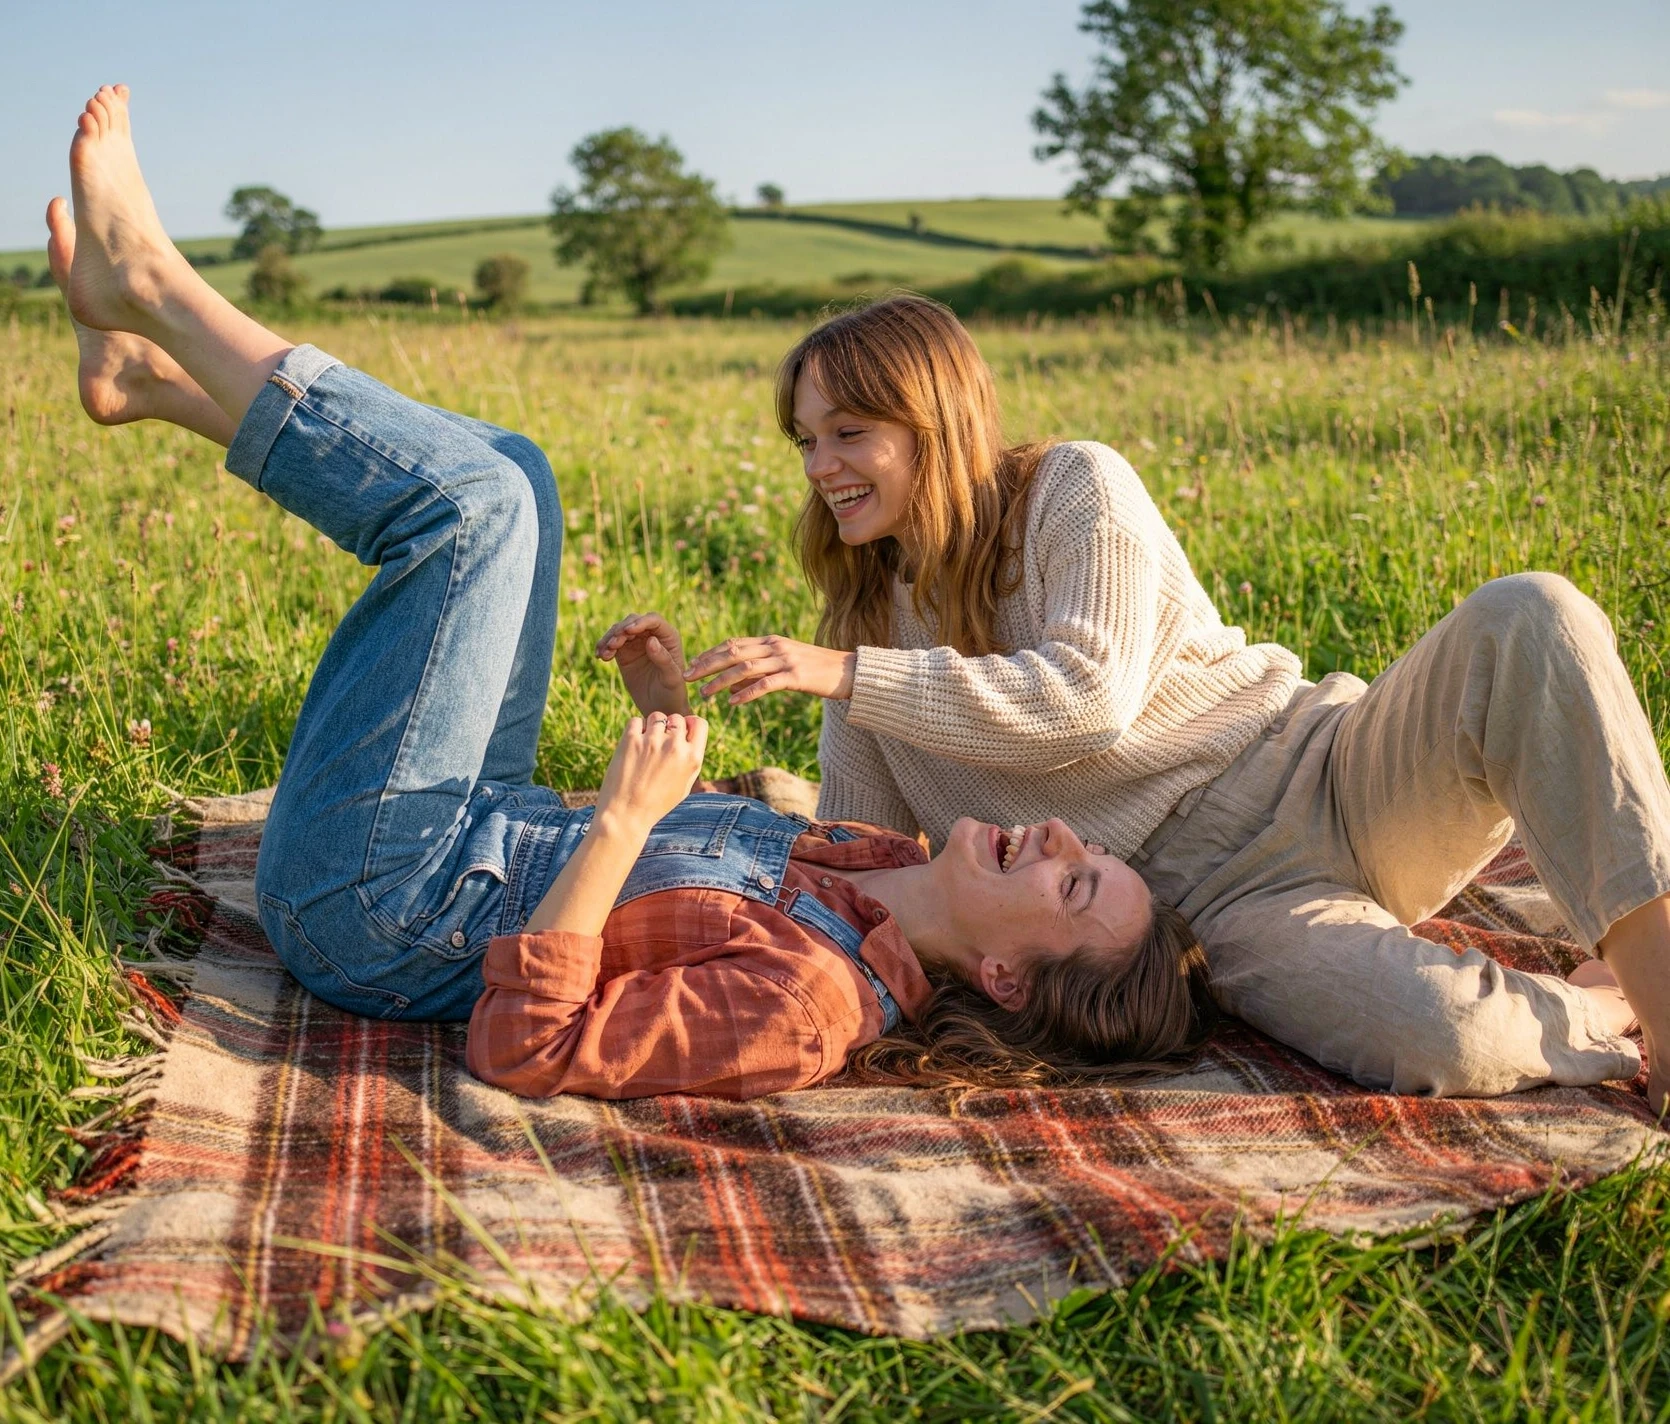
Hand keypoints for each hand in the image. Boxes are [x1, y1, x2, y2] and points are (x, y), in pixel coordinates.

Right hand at [595, 612, 691, 715]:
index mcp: (669, 637)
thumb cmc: (672, 692)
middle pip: (633, 622)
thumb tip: (651, 640)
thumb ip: (663, 659)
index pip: (653, 620)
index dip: (640, 622)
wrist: (660, 707)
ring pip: (619, 630)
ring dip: (609, 638)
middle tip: (613, 645)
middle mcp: (653, 635)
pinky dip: (603, 646)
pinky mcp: (624, 652)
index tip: (627, 631)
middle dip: (621, 630)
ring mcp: (637, 642)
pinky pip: (611, 643)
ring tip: (604, 654)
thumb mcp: (671, 678)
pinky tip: (599, 656)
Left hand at [595, 713, 707, 832]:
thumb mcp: (684, 785)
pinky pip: (636, 721)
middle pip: (677, 718)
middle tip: (658, 745)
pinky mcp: (631, 740)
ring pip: (657, 717)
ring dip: (652, 726)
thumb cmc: (656, 804)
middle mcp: (675, 747)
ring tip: (645, 745)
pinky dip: (634, 729)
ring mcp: (653, 741)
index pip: (700, 723)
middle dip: (669, 727)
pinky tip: (633, 745)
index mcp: (693, 759)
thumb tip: (689, 735)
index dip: (690, 725)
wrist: (626, 815)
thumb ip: (690, 759)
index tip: (681, 733)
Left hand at [684, 634, 856, 705]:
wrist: (850, 671)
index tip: (690, 665)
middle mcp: (775, 646)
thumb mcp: (786, 666)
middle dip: (706, 664)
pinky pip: (765, 684)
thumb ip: (760, 671)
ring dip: (720, 681)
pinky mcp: (796, 676)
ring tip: (704, 694)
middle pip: (732, 652)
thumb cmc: (817, 672)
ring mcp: (785, 660)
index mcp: (771, 641)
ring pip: (744, 668)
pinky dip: (746, 693)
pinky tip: (732, 702)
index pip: (733, 644)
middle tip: (686, 677)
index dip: (709, 654)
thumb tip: (732, 682)